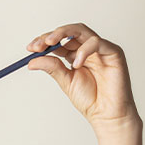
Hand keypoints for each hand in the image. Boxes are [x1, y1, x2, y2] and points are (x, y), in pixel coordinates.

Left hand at [26, 23, 140, 133]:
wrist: (106, 114)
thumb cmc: (90, 98)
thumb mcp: (65, 81)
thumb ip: (51, 68)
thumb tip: (31, 61)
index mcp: (76, 55)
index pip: (59, 41)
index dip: (44, 42)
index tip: (30, 48)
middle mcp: (88, 49)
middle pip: (69, 32)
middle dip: (51, 35)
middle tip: (38, 44)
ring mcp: (101, 49)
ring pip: (81, 31)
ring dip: (63, 34)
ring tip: (50, 45)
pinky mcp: (113, 52)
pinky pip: (96, 42)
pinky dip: (83, 50)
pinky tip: (76, 63)